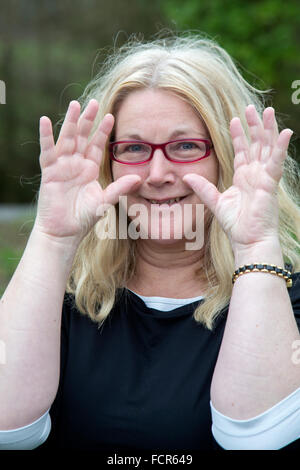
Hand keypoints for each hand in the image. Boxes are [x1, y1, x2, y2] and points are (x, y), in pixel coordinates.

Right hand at [35, 100, 140, 241]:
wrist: (65, 232)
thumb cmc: (84, 218)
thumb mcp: (105, 201)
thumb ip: (120, 188)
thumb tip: (138, 178)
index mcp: (90, 168)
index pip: (98, 145)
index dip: (103, 130)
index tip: (111, 115)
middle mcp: (76, 164)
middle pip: (83, 136)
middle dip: (88, 120)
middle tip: (93, 101)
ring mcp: (62, 166)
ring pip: (67, 139)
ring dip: (71, 122)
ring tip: (76, 104)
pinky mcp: (49, 172)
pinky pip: (47, 151)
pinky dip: (46, 136)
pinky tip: (46, 121)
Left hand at [183, 105, 292, 251]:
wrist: (248, 241)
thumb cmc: (236, 225)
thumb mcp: (215, 203)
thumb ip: (203, 188)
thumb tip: (186, 176)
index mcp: (243, 178)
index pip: (242, 151)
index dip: (238, 135)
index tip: (233, 119)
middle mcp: (255, 174)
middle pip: (256, 144)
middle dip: (253, 126)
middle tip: (251, 107)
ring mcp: (264, 177)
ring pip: (267, 147)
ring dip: (267, 129)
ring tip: (266, 110)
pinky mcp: (271, 183)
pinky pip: (277, 161)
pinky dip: (281, 146)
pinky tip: (286, 131)